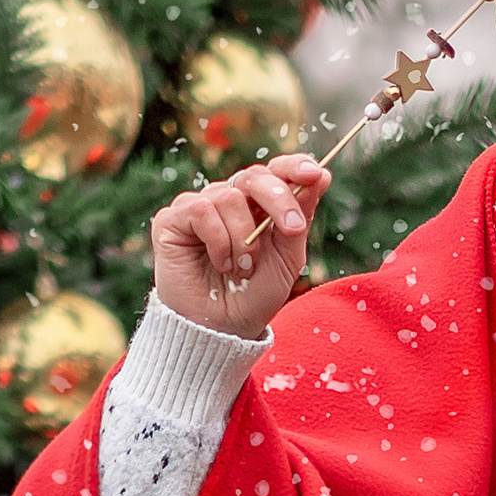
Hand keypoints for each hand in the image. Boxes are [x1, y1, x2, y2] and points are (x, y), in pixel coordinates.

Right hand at [147, 154, 331, 339]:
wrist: (221, 329)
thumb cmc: (254, 296)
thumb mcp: (287, 259)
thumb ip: (300, 218)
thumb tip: (322, 174)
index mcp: (259, 205)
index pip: (276, 171)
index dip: (294, 167)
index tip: (314, 173)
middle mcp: (229, 199)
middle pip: (255, 175)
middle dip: (279, 199)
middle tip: (292, 230)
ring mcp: (200, 206)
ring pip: (228, 196)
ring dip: (244, 239)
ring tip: (243, 269)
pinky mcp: (173, 219)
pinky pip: (201, 210)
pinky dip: (218, 241)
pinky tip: (220, 263)